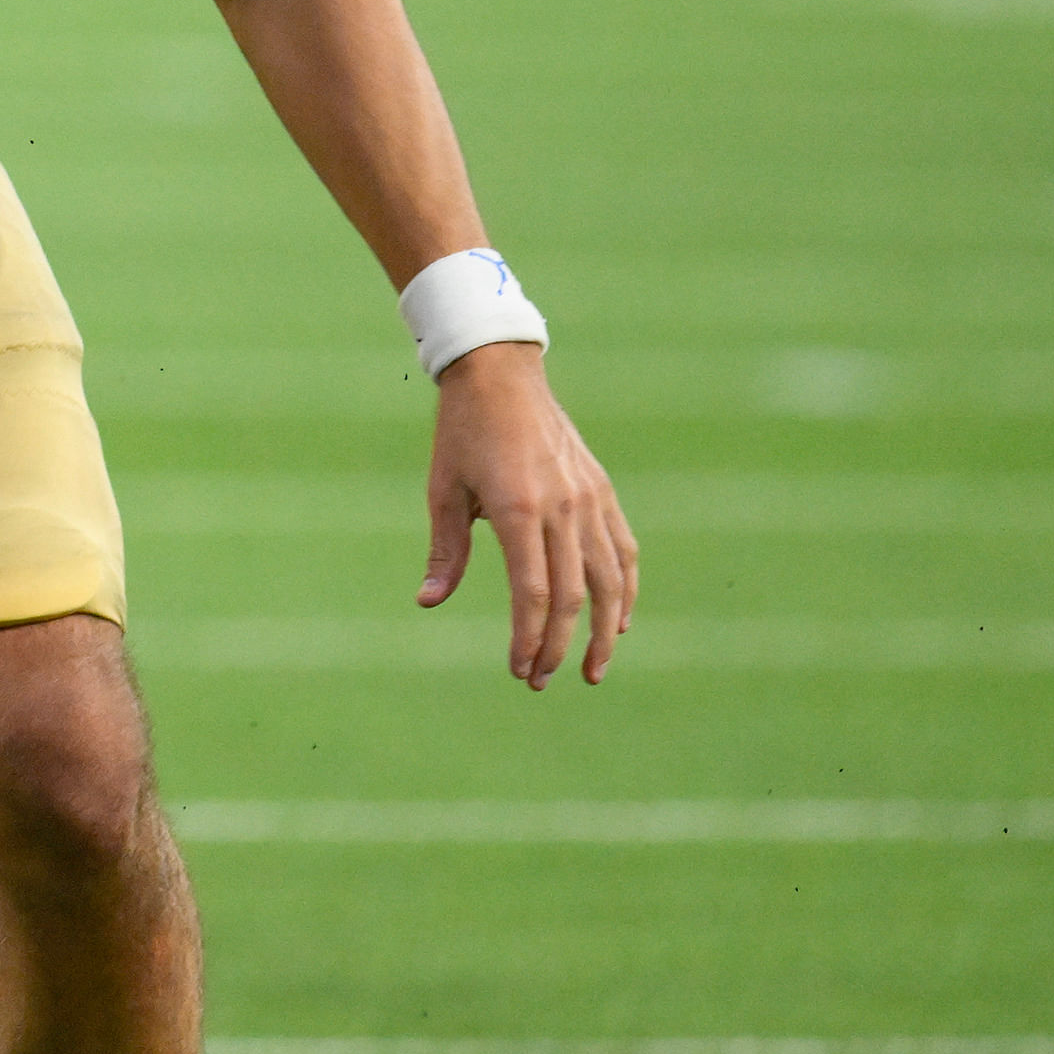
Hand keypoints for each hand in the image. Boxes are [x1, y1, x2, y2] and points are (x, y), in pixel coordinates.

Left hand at [419, 342, 637, 689]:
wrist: (500, 373)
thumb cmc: (462, 432)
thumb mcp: (443, 490)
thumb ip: (445, 550)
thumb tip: (429, 601)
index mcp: (517, 508)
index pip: (533, 592)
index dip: (527, 637)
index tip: (518, 669)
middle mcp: (561, 507)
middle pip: (571, 596)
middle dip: (556, 647)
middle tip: (537, 680)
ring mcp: (588, 499)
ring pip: (607, 581)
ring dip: (602, 632)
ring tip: (591, 671)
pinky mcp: (601, 491)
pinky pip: (622, 551)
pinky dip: (624, 590)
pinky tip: (618, 621)